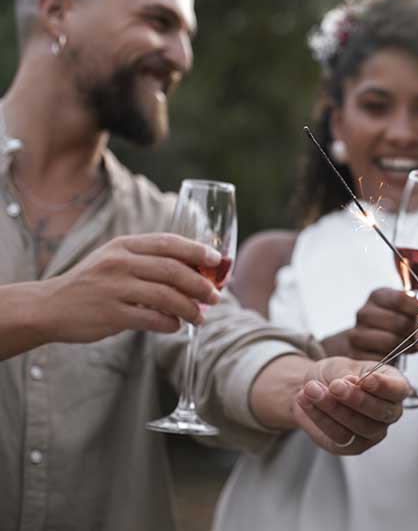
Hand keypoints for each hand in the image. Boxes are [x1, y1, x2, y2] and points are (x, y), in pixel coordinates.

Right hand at [42, 233, 220, 342]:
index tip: (218, 260)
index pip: (168, 242)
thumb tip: (195, 269)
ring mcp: (113, 288)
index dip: (197, 250)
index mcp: (124, 246)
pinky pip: (151, 319)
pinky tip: (176, 326)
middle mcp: (119, 263)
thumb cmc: (91, 284)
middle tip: (215, 297)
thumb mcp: (114, 260)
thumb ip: (148, 261)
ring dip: (190, 308)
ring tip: (200, 317)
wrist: (48, 307)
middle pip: (172, 270)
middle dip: (201, 284)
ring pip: (166, 296)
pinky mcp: (110, 314)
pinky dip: (169, 324)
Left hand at [293, 356, 408, 455]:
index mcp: (394, 386)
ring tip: (311, 389)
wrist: (315, 388)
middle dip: (355, 399)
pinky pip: (339, 437)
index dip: (384, 386)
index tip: (366, 379)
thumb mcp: (341, 365)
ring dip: (332, 408)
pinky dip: (320, 419)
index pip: (399, 389)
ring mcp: (373, 432)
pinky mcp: (353, 446)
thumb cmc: (335, 375)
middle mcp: (389, 412)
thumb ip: (347, 373)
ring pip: (358, 426)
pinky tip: (306, 402)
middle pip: (381, 412)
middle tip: (334, 386)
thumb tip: (352, 382)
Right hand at [331, 288, 417, 360]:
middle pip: (397, 322)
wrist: (374, 345)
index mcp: (377, 295)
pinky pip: (381, 358)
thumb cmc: (399, 323)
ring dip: (406, 346)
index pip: (401, 299)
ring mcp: (356, 333)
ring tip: (413, 346)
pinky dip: (393, 359)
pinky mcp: (355, 354)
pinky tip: (398, 355)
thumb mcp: (409, 308)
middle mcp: (363, 312)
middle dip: (414, 331)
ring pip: (390, 341)